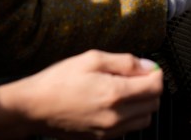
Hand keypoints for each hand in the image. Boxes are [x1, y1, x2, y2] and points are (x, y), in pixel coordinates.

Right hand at [9, 50, 162, 138]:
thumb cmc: (59, 80)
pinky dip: (129, 117)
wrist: (34, 107)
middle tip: (136, 77)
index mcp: (115, 93)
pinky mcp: (101, 139)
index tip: (148, 67)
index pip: (155, 86)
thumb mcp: (92, 59)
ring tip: (125, 91)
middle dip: (150, 88)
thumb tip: (147, 66)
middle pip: (154, 104)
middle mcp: (116, 116)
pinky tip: (114, 104)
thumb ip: (124, 62)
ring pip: (144, 120)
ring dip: (142, 104)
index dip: (155, 73)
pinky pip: (128, 130)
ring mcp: (109, 131)